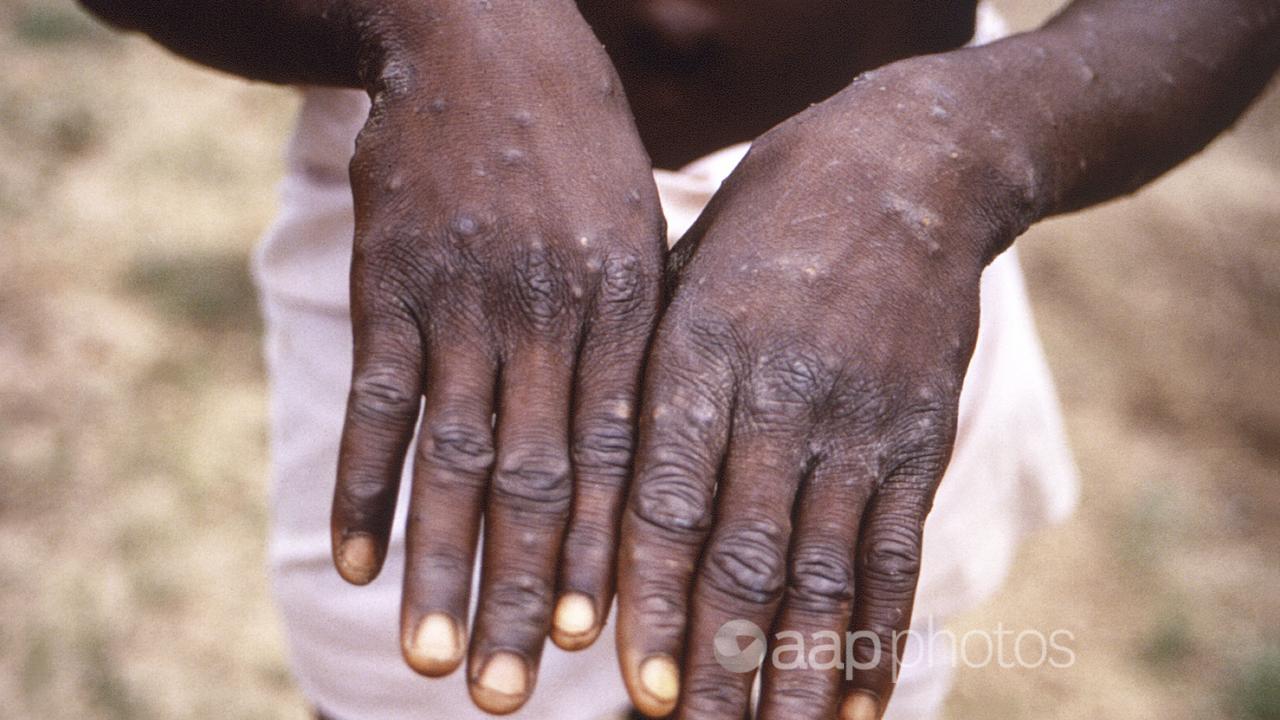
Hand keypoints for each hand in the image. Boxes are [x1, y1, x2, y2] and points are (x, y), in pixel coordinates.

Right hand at [328, 3, 663, 713]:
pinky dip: (362, 485)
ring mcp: (464, 301)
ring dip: (441, 566)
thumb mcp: (640, 235)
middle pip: (539, 480)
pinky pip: (376, 401)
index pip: (621, 458)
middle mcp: (548, 316)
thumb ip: (640, 343)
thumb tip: (648, 463)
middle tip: (513, 695)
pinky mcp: (391, 285)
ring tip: (433, 660)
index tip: (603, 648)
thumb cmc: (580, 153)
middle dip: (526, 594)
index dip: (609, 558)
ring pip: (453, 457)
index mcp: (626, 310)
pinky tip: (352, 562)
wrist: (487, 41)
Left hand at [616, 58, 1032, 718]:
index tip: (632, 687)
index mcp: (699, 356)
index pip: (667, 502)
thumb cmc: (761, 228)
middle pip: (743, 558)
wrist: (905, 168)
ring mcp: (858, 423)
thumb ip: (642, 383)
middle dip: (713, 665)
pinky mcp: (918, 438)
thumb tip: (587, 507)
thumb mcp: (679, 277)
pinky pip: (897, 556)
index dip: (651, 601)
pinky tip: (860, 707)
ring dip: (793, 677)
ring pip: (823, 575)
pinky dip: (879, 639)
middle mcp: (779, 398)